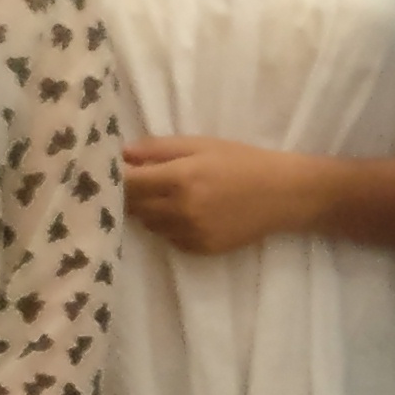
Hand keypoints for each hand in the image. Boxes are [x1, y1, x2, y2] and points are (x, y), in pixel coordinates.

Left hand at [122, 137, 323, 257]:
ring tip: (165, 195)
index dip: (116, 176)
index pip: (128, 183)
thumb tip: (123, 155)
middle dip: (130, 194)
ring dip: (148, 210)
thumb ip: (159, 149)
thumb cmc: (242, 161)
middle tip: (139, 181)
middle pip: (133, 207)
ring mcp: (189, 234)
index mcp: (180, 178)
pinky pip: (168, 237)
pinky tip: (186, 212)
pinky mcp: (199, 249)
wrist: (282, 194)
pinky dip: (168, 225)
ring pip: (148, 224)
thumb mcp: (201, 144)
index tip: (112, 169)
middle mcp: (180, 210)